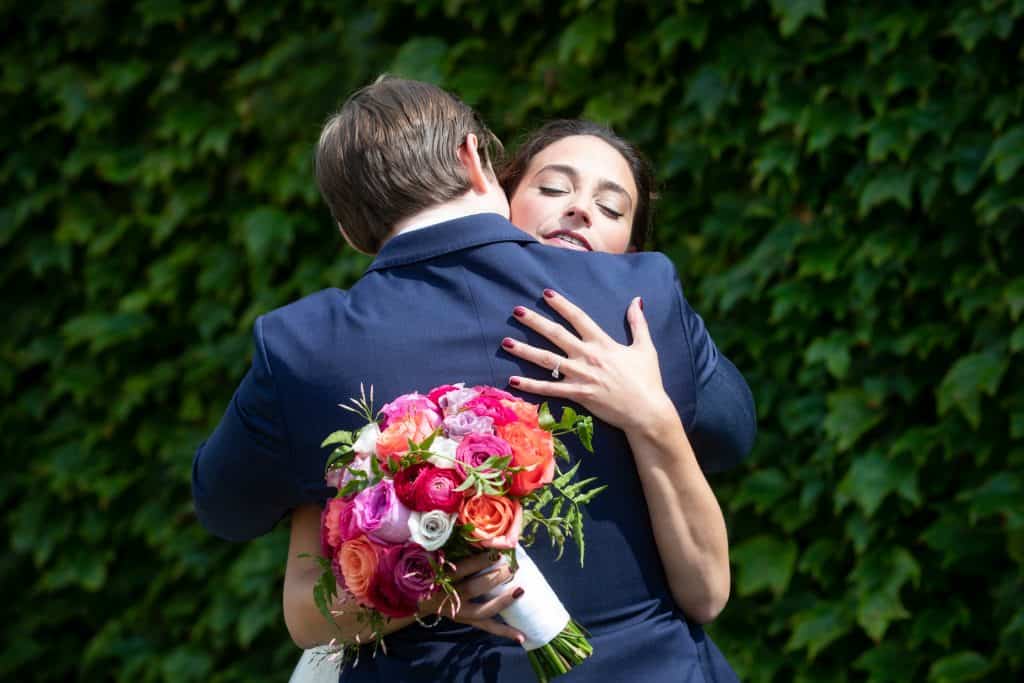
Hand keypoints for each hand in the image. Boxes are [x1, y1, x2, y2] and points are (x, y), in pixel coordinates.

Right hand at [421, 552, 524, 643]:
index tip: (497, 552)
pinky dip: (504, 631)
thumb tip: (476, 533)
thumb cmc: (429, 570)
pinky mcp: (467, 620)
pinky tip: (521, 637)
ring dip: (502, 601)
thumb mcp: (433, 556)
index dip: (480, 561)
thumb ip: (450, 547)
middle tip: (512, 568)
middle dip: (494, 578)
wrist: (418, 597)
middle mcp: (449, 597)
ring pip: (483, 610)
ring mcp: (459, 611)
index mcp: (439, 578)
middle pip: (473, 588)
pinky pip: (487, 626)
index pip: (461, 570)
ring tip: (519, 590)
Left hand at [503, 289, 674, 433]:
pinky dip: (530, 385)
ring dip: (525, 350)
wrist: (646, 411)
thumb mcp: (644, 347)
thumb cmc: (647, 380)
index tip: (545, 294)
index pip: (578, 318)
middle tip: (516, 310)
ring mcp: (581, 376)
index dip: (562, 304)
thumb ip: (638, 323)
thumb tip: (636, 300)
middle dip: (535, 321)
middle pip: (556, 335)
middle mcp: (588, 356)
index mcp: (603, 343)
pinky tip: (512, 380)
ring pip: (547, 360)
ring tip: (505, 342)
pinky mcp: (577, 394)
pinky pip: (549, 389)